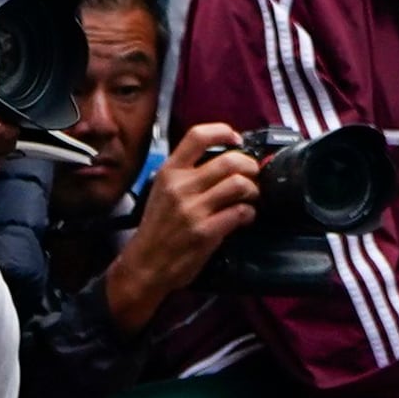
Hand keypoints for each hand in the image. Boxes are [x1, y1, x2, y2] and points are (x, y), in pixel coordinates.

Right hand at [104, 122, 260, 325]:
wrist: (144, 265)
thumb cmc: (157, 228)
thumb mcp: (162, 191)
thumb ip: (186, 173)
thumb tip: (222, 159)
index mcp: (169, 172)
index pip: (197, 136)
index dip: (223, 131)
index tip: (236, 139)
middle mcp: (181, 187)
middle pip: (230, 160)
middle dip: (251, 166)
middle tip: (254, 175)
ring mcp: (193, 210)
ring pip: (240, 184)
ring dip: (254, 190)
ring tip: (251, 197)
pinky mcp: (205, 231)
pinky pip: (240, 212)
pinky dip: (249, 213)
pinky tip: (245, 217)